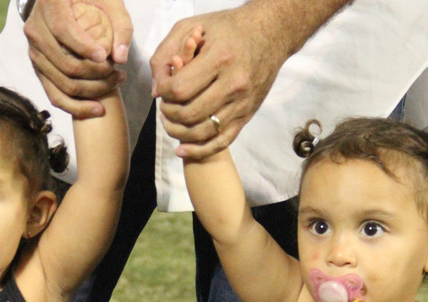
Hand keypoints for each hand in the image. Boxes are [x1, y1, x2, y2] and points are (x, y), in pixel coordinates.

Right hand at [24, 0, 132, 116]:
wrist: (64, 3)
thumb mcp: (109, 1)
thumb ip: (120, 24)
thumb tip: (120, 58)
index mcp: (49, 5)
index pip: (62, 30)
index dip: (83, 46)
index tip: (104, 57)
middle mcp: (35, 30)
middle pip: (64, 63)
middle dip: (95, 75)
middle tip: (120, 74)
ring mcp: (34, 52)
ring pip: (61, 84)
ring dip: (92, 91)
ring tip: (115, 84)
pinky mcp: (39, 70)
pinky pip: (54, 96)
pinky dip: (76, 107)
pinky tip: (97, 108)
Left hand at [152, 6, 288, 159]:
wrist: (271, 34)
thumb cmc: (228, 29)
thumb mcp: (194, 25)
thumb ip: (167, 52)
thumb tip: (156, 90)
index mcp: (219, 59)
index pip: (180, 89)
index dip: (163, 92)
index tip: (160, 88)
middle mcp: (233, 84)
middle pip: (189, 113)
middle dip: (168, 112)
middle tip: (164, 105)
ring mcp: (242, 103)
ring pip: (202, 131)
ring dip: (179, 132)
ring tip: (169, 122)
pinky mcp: (247, 115)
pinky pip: (221, 141)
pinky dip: (199, 150)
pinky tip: (181, 149)